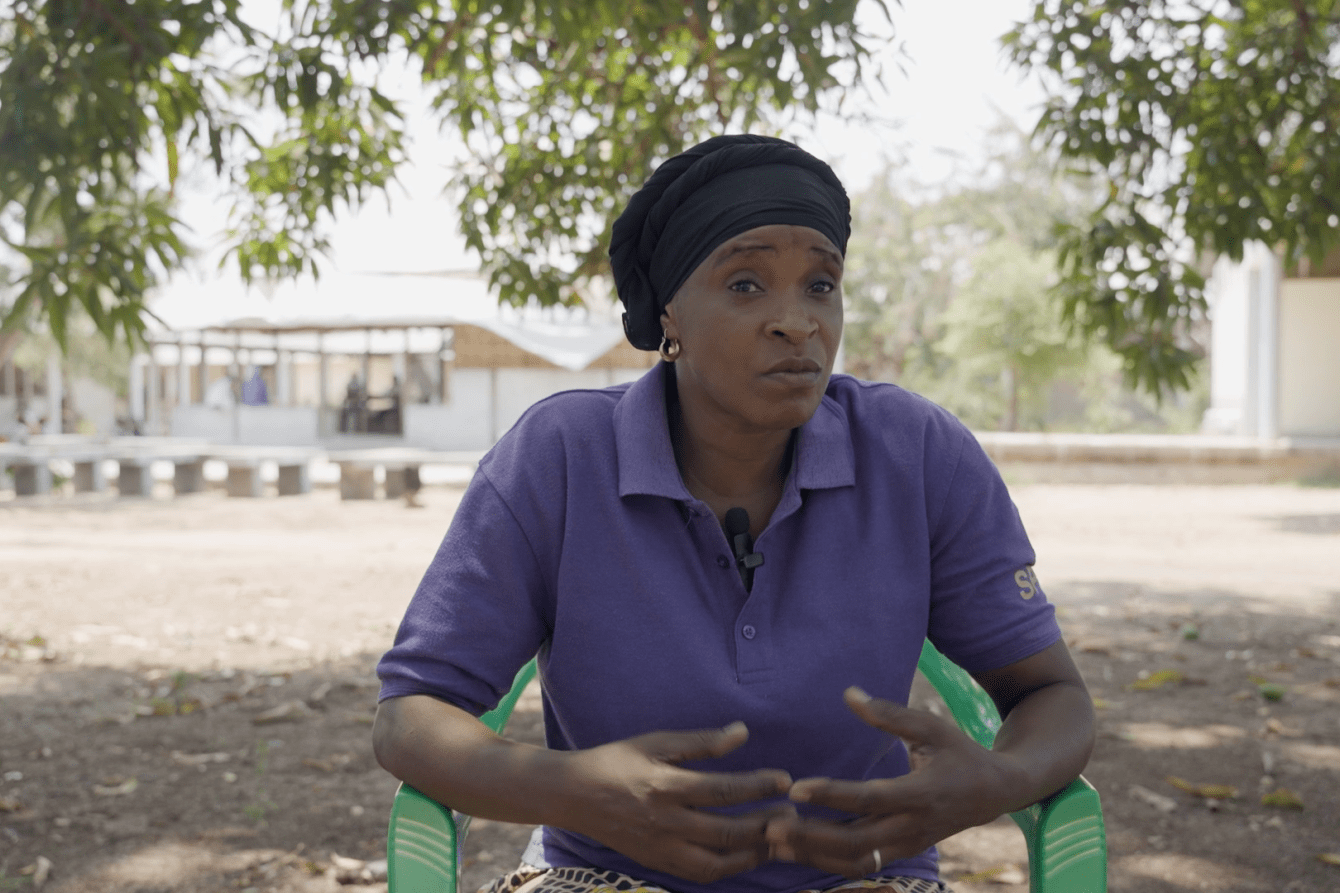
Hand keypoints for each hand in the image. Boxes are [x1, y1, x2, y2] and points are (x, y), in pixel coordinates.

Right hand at [563, 722, 795, 883]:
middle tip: (792, 812)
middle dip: (765, 823)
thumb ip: (700, 741)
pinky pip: (702, 874)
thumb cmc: (617, 760)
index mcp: (665, 786)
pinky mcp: (659, 864)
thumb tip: (743, 732)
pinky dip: (730, 867)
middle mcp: (666, 823)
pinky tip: (750, 854)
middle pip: (727, 830)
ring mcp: (662, 848)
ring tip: (779, 837)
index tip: (784, 779)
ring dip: (754, 852)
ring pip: (718, 862)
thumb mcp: (656, 741)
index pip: (722, 790)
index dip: (758, 785)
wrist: (573, 795)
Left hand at [765, 688, 1022, 877]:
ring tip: (773, 842)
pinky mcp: (901, 854)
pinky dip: (827, 862)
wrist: (994, 793)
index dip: (832, 794)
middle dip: (811, 837)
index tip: (796, 786)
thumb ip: (889, 714)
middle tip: (770, 825)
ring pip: (855, 862)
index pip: (869, 799)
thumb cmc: (959, 752)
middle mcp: (913, 827)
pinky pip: (860, 865)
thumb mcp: (932, 727)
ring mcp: (907, 846)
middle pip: (855, 842)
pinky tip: (795, 850)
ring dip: (813, 855)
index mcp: (921, 794)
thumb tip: (849, 693)